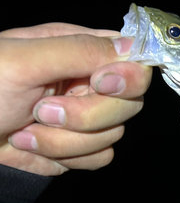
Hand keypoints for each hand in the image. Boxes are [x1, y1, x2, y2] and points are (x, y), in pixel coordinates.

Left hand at [0, 23, 151, 175]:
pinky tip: (33, 145)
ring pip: (115, 134)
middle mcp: (91, 83)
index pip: (134, 60)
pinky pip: (101, 157)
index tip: (101, 84)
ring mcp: (89, 118)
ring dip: (66, 140)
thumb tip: (131, 45)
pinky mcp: (81, 147)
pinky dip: (67, 156)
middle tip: (43, 110)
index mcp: (81, 51)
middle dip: (87, 114)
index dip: (128, 75)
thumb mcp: (22, 61)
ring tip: (26, 127)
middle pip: (130, 103)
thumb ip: (79, 50)